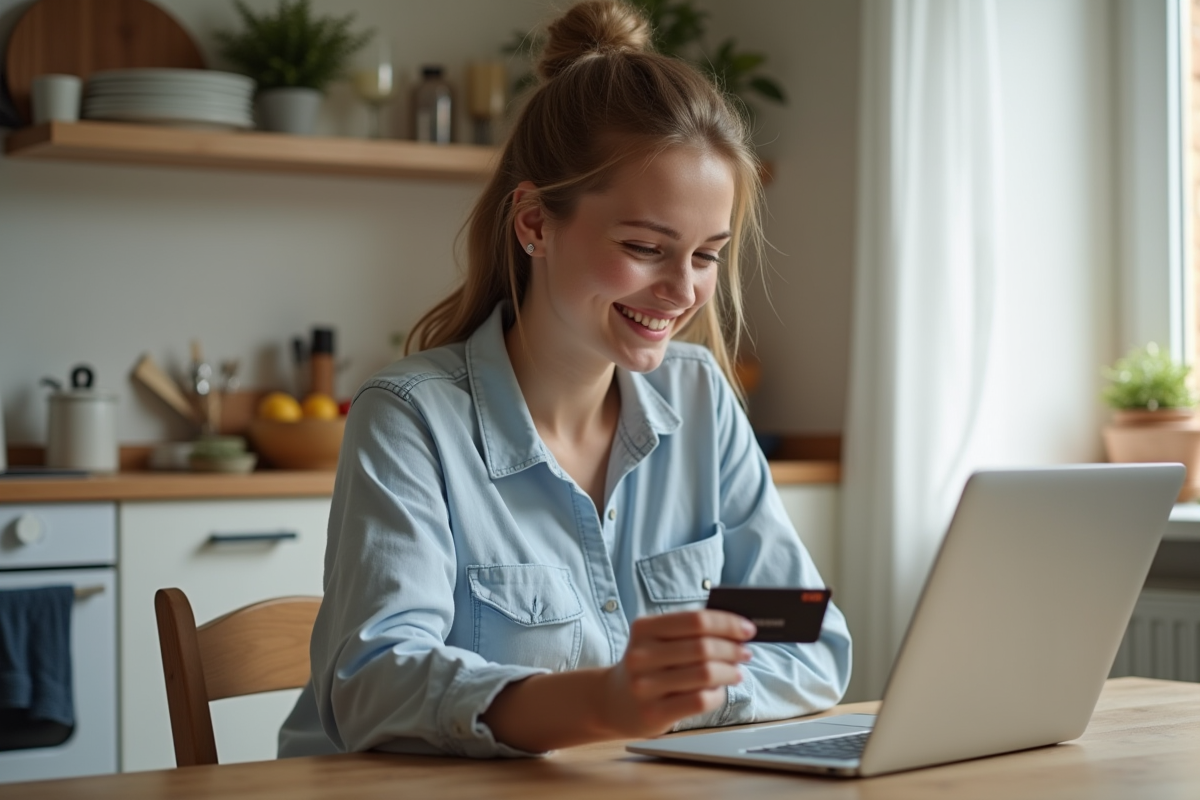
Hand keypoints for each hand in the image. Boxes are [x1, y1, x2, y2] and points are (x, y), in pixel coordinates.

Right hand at [600, 610, 755, 737]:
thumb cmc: (648, 666)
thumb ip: (690, 632)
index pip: (696, 620)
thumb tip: (737, 630)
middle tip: (745, 653)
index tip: (748, 629)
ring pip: (705, 674)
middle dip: (732, 649)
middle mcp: (641, 655)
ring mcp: (644, 685)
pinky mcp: (653, 713)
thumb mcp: (657, 640)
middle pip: (703, 647)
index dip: (727, 623)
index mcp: (644, 628)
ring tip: (736, 672)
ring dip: (730, 672)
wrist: (612, 701)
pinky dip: (717, 694)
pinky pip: (699, 700)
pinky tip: (718, 691)